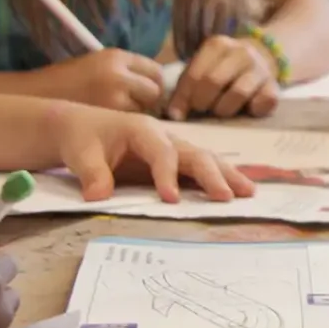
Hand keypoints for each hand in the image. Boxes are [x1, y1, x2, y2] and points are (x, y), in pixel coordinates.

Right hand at [39, 48, 163, 113]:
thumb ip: (126, 71)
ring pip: (144, 108)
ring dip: (138, 113)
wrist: (33, 96)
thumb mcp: (98, 65)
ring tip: (118, 113)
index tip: (145, 92)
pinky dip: (125, 123)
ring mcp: (112, 95)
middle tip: (133, 106)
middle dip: (149, 100)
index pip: (155, 70)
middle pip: (155, 90)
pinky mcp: (105, 115)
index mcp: (116, 56)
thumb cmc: (68, 82)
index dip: (153, 83)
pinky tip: (110, 122)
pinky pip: (129, 121)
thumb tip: (158, 85)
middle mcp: (117, 73)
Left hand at [43, 104, 255, 202]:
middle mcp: (165, 136)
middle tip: (227, 197)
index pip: (163, 152)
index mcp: (143, 130)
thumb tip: (98, 197)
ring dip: (227, 176)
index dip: (168, 175)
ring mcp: (173, 147)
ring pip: (205, 159)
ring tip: (248, 193)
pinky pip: (201, 168)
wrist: (81, 128)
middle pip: (195, 154)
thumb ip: (92, 173)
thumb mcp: (80, 153)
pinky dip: (220, 178)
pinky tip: (236, 191)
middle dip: (213, 175)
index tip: (170, 199)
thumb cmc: (82, 138)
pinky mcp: (175, 160)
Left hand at [166, 35, 278, 120]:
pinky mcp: (274, 86)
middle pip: (214, 81)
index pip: (194, 75)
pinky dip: (253, 110)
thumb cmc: (222, 69)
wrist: (262, 57)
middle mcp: (241, 52)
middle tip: (202, 108)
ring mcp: (260, 68)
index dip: (183, 97)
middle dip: (202, 102)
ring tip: (220, 110)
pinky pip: (264, 102)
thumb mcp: (201, 69)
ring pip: (238, 93)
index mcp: (217, 45)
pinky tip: (246, 109)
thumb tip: (174, 115)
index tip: (178, 113)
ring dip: (224, 109)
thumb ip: (185, 88)